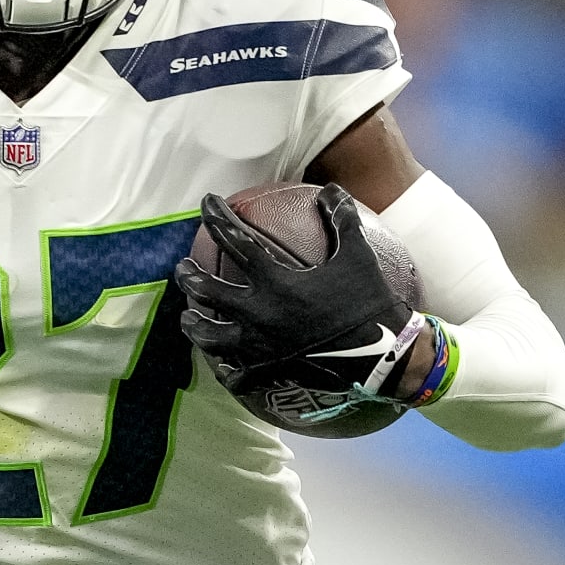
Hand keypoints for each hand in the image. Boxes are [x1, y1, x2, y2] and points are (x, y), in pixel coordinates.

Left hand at [178, 184, 430, 402]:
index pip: (235, 241)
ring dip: (193, 324)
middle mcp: (259, 313)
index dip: (217, 217)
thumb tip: (330, 189)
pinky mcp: (267, 372)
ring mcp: (259, 347)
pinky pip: (234, 375)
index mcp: (276, 281)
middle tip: (183, 267)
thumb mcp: (357, 254)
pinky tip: (220, 363)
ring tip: (188, 316)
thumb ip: (341, 218)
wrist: (381, 357)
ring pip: (208, 337)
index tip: (206, 203)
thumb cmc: (368, 302)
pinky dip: (224, 368)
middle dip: (188, 276)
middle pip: (206, 292)